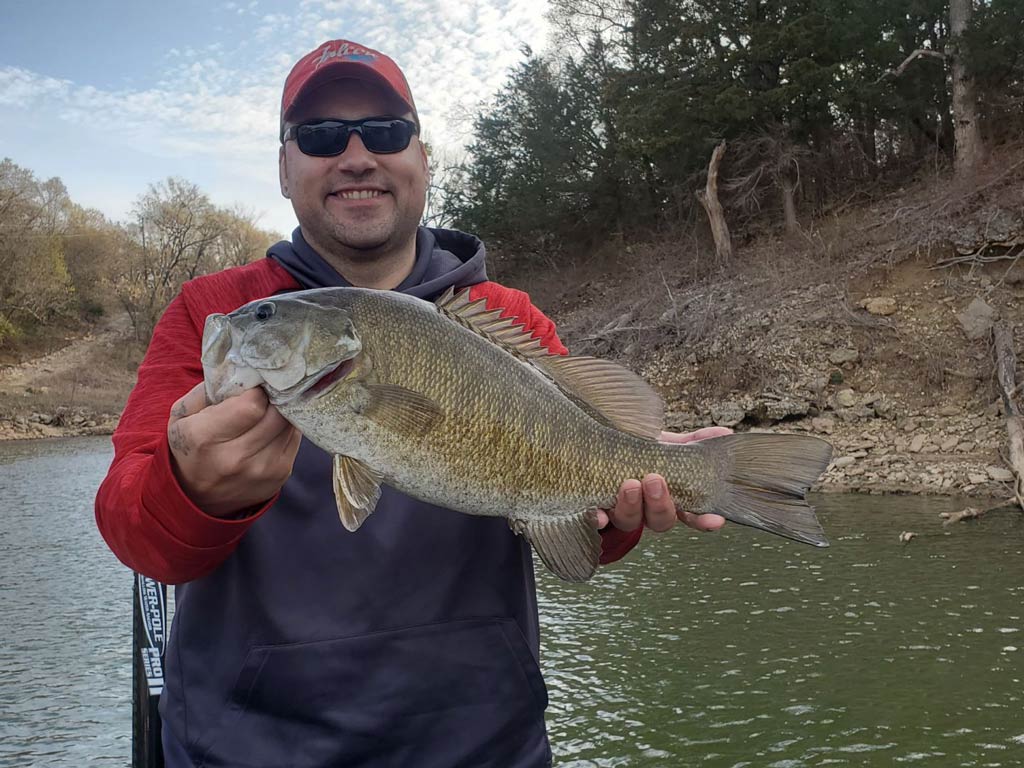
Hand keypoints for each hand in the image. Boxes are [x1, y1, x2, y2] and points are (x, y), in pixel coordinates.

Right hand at [167, 382, 301, 516]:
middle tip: (266, 393)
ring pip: (289, 425)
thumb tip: (246, 371)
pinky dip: (286, 428)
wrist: (195, 496)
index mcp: (205, 438)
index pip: (252, 405)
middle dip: (273, 398)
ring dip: (282, 412)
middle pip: (276, 414)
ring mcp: (262, 471)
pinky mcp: (280, 476)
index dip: (257, 391)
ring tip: (268, 409)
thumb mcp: (183, 414)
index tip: (252, 388)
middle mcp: (235, 459)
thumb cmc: (191, 446)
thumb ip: (209, 389)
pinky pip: (294, 439)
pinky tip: (271, 427)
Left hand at [597, 427, 731, 532]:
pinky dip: (598, 519)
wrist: (600, 453)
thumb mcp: (668, 445)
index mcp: (670, 498)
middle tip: (654, 480)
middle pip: (660, 520)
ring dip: (631, 506)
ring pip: (630, 521)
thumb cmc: (642, 450)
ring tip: (629, 484)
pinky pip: (598, 520)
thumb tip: (724, 433)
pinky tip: (598, 514)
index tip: (715, 519)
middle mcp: (648, 511)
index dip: (703, 520)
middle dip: (659, 503)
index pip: (692, 516)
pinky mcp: (598, 509)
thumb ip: (694, 442)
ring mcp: (623, 512)